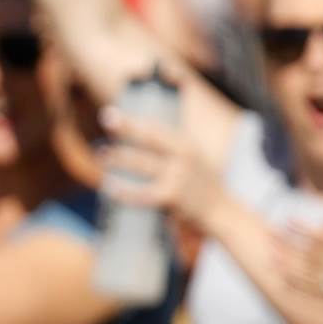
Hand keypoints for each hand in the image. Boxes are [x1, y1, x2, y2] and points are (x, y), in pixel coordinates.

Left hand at [98, 107, 218, 226]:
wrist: (221, 211)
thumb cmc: (198, 183)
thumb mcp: (190, 158)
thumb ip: (168, 147)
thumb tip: (135, 134)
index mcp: (185, 145)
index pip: (155, 128)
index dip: (132, 119)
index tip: (111, 112)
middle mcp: (183, 157)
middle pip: (148, 139)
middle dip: (125, 129)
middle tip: (104, 120)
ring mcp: (178, 176)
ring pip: (141, 164)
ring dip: (118, 158)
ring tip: (101, 155)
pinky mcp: (172, 197)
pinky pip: (142, 193)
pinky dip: (124, 191)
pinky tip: (109, 187)